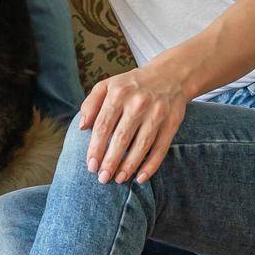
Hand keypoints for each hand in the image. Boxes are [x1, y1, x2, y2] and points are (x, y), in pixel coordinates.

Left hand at [77, 62, 188, 185]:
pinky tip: (140, 177)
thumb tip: (82, 127)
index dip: (96, 148)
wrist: (170, 75)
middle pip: (121, 138)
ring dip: (129, 166)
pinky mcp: (172, 122)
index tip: (90, 166)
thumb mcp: (107, 85)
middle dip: (110, 161)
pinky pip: (161, 148)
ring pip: (141, 145)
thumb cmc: (131, 85)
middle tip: (102, 178)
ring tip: (118, 179)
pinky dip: (151, 165)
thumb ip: (91, 103)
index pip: (103, 125)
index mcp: (118, 93)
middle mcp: (138, 103)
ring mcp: (157, 113)